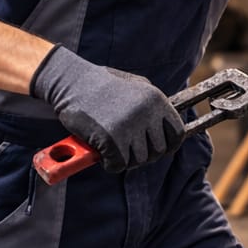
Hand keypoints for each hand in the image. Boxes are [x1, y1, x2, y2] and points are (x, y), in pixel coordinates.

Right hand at [30, 46, 184, 172]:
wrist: (71, 82)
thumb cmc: (102, 85)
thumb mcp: (136, 86)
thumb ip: (153, 104)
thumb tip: (169, 126)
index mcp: (156, 99)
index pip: (177, 134)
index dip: (167, 145)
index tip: (154, 147)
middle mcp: (146, 113)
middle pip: (157, 151)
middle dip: (141, 153)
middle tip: (124, 145)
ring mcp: (129, 126)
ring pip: (137, 161)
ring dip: (123, 157)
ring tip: (109, 140)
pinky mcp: (110, 139)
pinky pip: (117, 165)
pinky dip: (107, 162)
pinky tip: (99, 148)